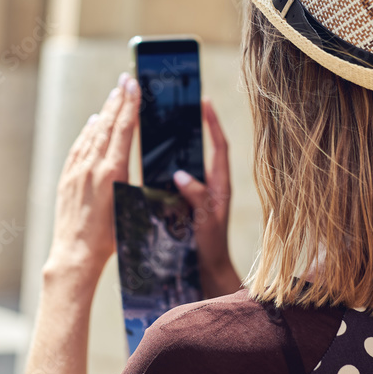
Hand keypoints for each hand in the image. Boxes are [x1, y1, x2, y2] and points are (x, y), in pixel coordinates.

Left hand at [45, 73, 139, 279]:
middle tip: (126, 80)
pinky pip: (79, 148)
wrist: (75, 254)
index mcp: (113, 172)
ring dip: (105, 113)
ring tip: (114, 96)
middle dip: (119, 100)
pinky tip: (94, 124)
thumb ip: (130, 177)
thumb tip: (129, 154)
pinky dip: (88, 132)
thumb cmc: (110, 238)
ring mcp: (77, 171)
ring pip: (93, 134)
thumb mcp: (130, 205)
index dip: (130, 105)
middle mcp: (93, 167)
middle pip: (109, 126)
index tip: (134, 85)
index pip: (124, 130)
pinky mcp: (67, 179)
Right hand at [173, 97, 240, 297]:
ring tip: (166, 125)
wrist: (208, 270)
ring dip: (181, 144)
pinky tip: (152, 159)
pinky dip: (168, 165)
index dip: (213, 124)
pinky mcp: (188, 201)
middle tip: (183, 106)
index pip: (219, 147)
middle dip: (198, 126)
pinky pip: (179, 177)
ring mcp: (200, 192)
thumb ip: (197, 197)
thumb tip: (180, 174)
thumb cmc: (211, 247)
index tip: (205, 103)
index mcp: (220, 185)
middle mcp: (211, 185)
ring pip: (191, 161)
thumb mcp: (206, 222)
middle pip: (206, 148)